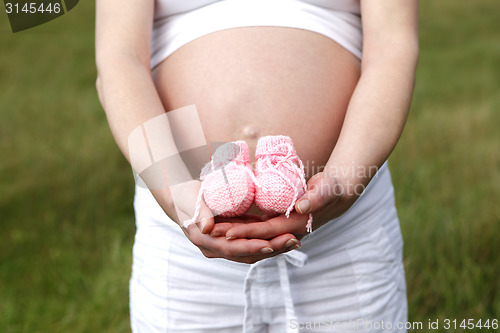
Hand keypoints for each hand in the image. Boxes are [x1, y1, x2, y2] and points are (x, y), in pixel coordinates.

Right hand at [169, 181, 300, 263]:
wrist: (181, 198)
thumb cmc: (185, 196)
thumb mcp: (191, 199)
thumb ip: (200, 212)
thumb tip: (207, 227)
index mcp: (205, 241)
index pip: (232, 248)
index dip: (252, 247)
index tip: (271, 244)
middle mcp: (216, 249)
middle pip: (247, 254)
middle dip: (271, 249)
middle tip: (293, 241)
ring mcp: (224, 246)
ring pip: (252, 251)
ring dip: (274, 247)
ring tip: (294, 240)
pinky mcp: (232, 239)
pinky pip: (252, 243)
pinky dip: (268, 240)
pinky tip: (284, 234)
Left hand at [211, 170, 361, 240]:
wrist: (338, 193)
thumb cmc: (331, 188)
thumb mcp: (326, 189)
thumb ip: (316, 197)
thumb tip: (301, 207)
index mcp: (296, 225)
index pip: (266, 232)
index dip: (246, 233)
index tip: (225, 232)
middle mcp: (287, 232)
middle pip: (255, 239)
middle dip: (232, 237)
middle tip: (209, 231)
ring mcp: (283, 230)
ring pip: (254, 237)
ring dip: (234, 234)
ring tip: (211, 228)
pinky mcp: (279, 224)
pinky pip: (258, 230)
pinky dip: (242, 229)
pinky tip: (227, 224)